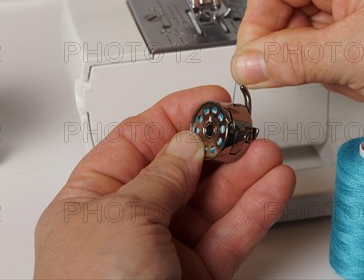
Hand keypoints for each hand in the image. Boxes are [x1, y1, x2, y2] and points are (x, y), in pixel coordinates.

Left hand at [34, 86, 294, 278]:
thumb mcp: (120, 218)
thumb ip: (160, 175)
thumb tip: (187, 141)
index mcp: (91, 202)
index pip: (136, 141)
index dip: (174, 116)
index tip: (209, 100)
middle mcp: (127, 224)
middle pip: (180, 168)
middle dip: (216, 144)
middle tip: (245, 124)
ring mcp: (164, 252)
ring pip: (211, 201)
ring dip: (243, 173)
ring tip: (267, 151)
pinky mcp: (197, 278)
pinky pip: (230, 235)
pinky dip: (254, 210)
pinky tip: (272, 185)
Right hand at [231, 0, 363, 127]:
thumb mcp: (357, 58)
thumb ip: (290, 60)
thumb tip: (245, 64)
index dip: (258, 18)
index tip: (254, 58)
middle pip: (285, 1)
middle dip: (290, 43)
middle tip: (297, 72)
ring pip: (301, 27)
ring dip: (313, 59)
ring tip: (347, 73)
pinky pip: (323, 42)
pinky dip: (330, 66)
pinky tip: (357, 75)